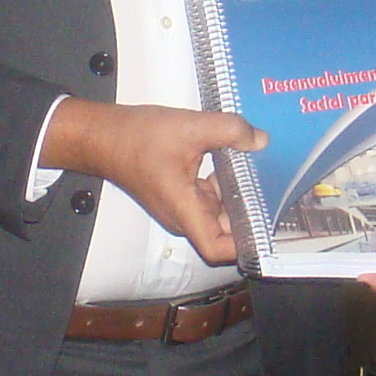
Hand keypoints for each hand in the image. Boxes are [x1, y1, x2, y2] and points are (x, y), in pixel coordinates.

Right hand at [40, 98, 261, 265]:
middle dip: (247, 212)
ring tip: (258, 172)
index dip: (242, 245)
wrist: (103, 136)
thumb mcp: (190, 126)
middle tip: (273, 189)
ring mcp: (179, 206)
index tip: (265, 225)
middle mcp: (182, 215)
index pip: (216, 248)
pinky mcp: (177, 194)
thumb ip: (230, 130)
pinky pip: (207, 199)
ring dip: (236, 196)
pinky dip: (222, 185)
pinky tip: (235, 160)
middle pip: (222, 230)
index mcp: (183, 208)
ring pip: (216, 213)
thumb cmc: (138, 137)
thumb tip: (261, 139)